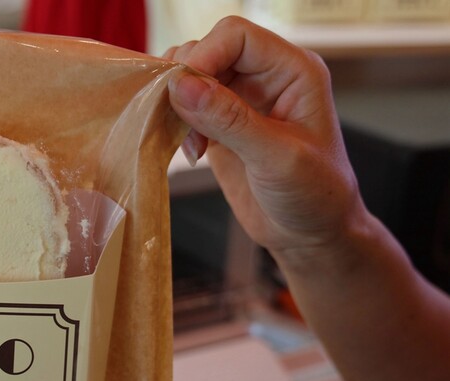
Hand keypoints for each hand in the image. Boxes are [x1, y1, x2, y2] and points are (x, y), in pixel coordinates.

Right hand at [164, 17, 363, 264]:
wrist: (311, 234)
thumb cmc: (314, 196)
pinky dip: (176, 122)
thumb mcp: (276, 158)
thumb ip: (230, 119)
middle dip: (186, 80)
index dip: (204, 56)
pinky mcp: (221, 125)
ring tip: (190, 140)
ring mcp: (241, 101)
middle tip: (182, 120)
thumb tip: (181, 86)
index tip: (182, 93)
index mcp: (292, 71)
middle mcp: (265, 77)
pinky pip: (186, 106)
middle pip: (208, 49)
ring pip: (191, 75)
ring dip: (177, 102)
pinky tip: (191, 151)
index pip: (236, 36)